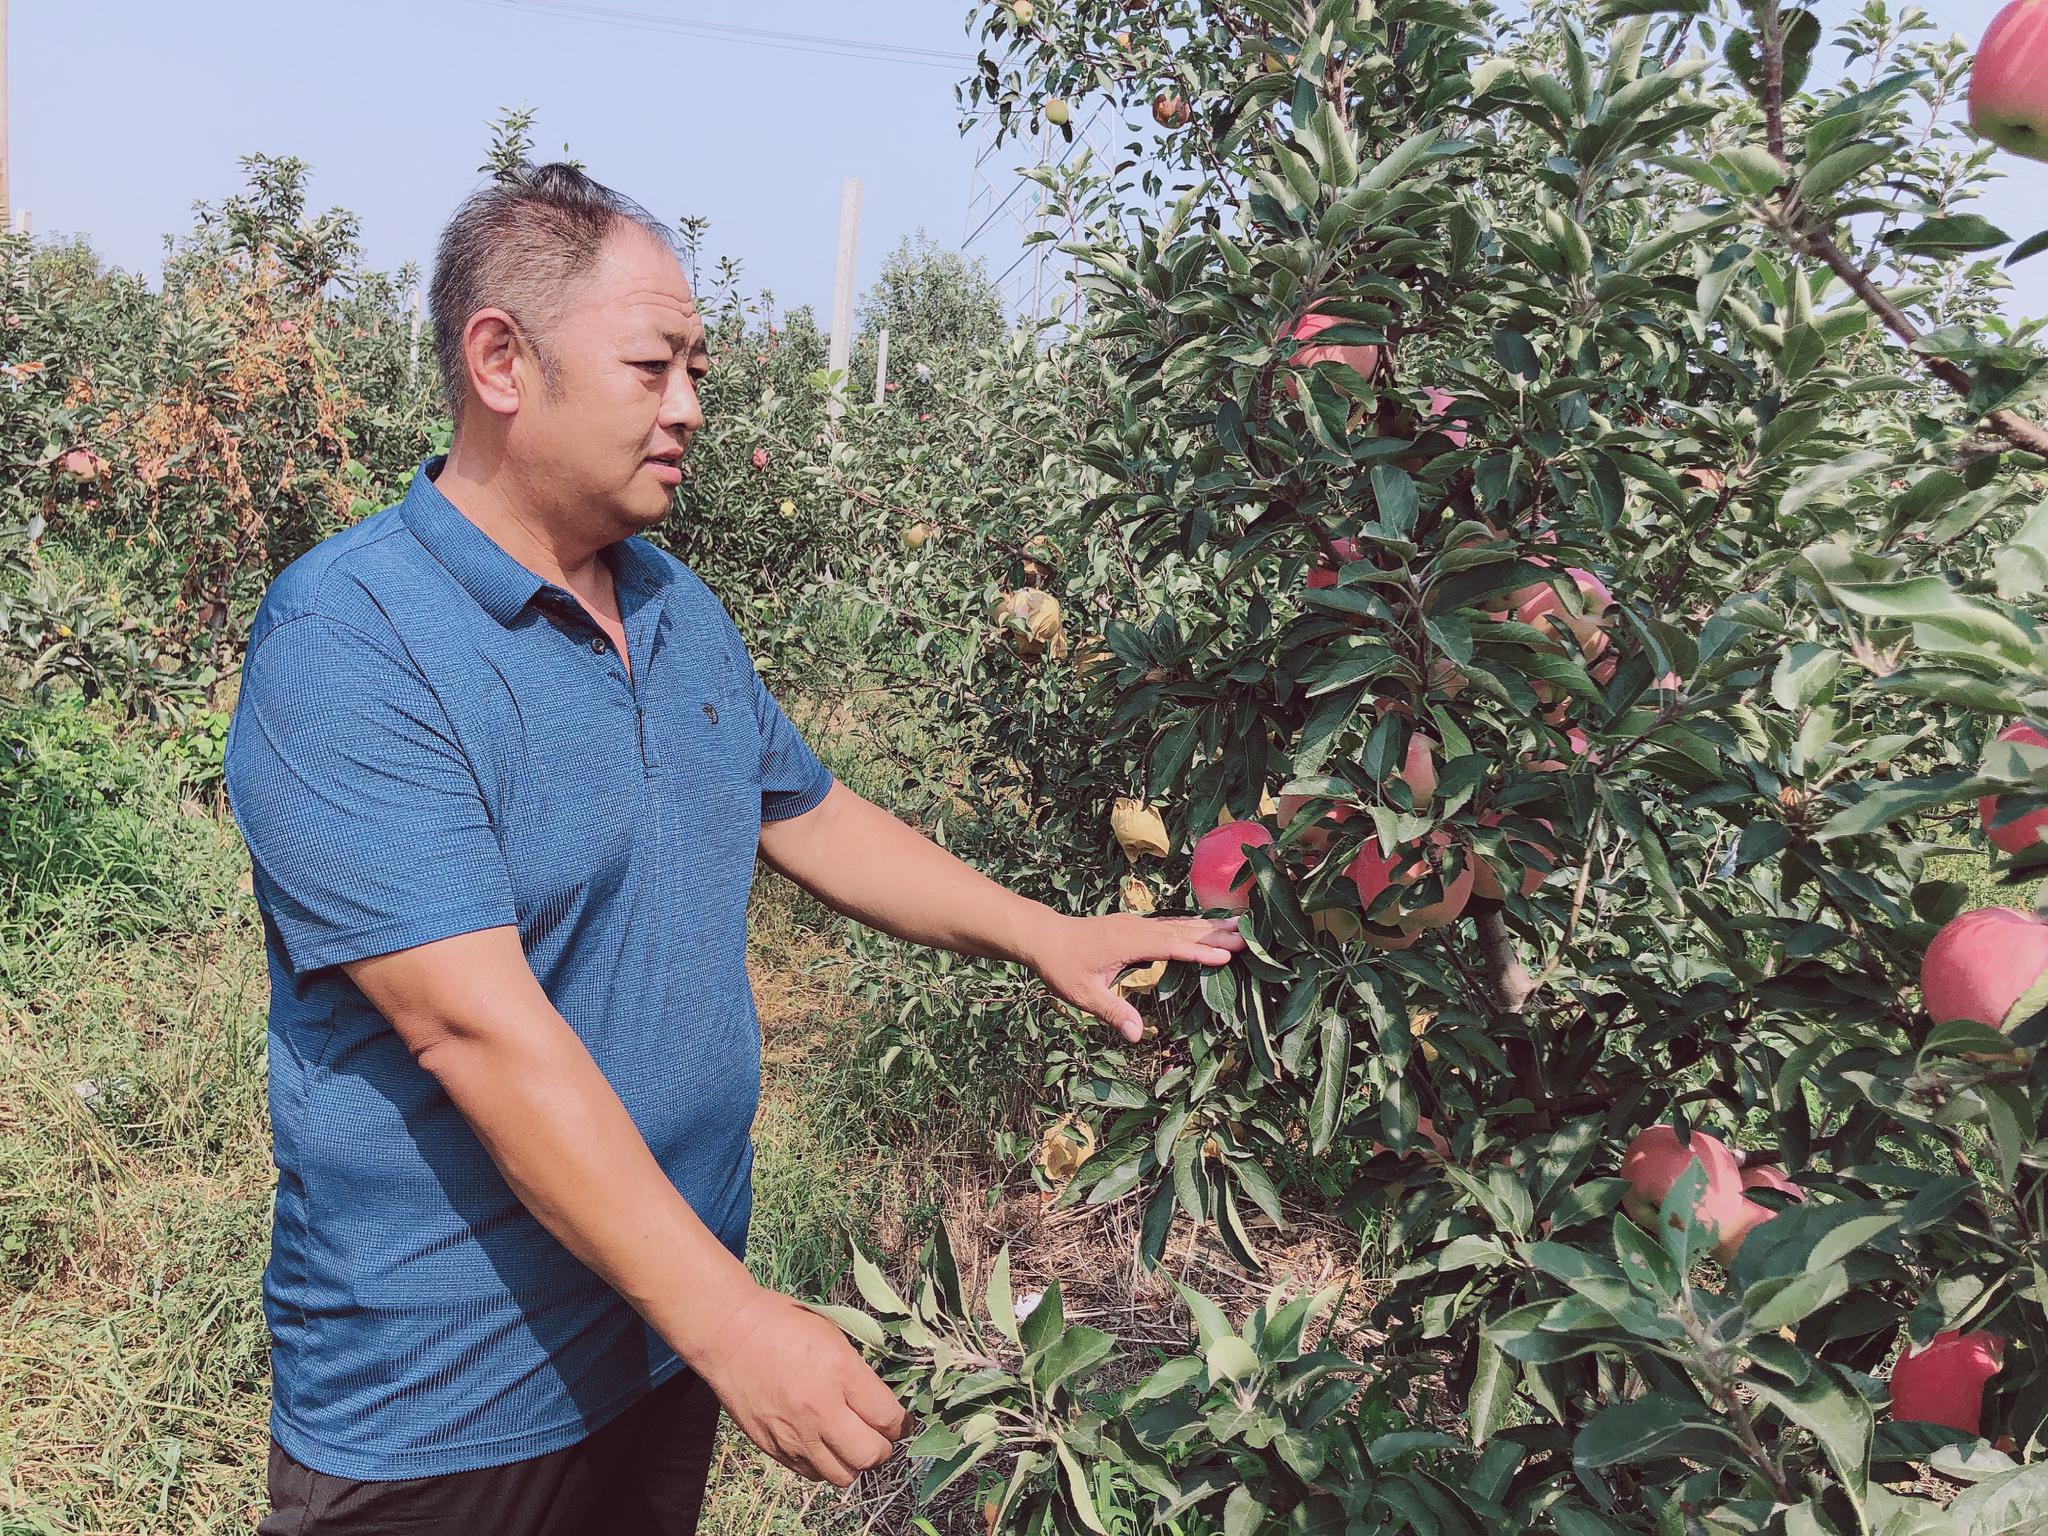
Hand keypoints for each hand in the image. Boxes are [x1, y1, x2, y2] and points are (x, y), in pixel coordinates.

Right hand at [694, 1285, 912, 1485]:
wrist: (729, 1334)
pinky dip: (823, 1464)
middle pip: (870, 1455)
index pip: (887, 1417)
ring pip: (842, 1474)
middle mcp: (819, 1408)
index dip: (901, 1423)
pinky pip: (810, 1473)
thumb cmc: (783, 1324)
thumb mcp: (834, 1335)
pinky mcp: (773, 1446)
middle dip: (883, 1449)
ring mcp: (794, 1432)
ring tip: (850, 1444)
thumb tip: (881, 1403)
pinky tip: (822, 1444)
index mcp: (840, 1372)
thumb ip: (859, 1374)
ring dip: (853, 1462)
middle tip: (879, 1436)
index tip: (900, 1421)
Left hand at [1024, 912, 1244, 1041]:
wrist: (1041, 936)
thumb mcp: (1084, 994)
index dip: (1199, 951)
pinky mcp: (1132, 925)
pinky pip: (1168, 924)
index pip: (1170, 946)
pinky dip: (1190, 926)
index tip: (1227, 955)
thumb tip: (1138, 1036)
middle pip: (1181, 930)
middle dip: (1214, 934)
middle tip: (1248, 936)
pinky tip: (1203, 928)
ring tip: (1237, 927)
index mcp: (1127, 942)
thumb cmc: (1061, 967)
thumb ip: (1113, 1012)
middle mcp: (1135, 928)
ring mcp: (1134, 924)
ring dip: (1207, 927)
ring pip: (1177, 924)